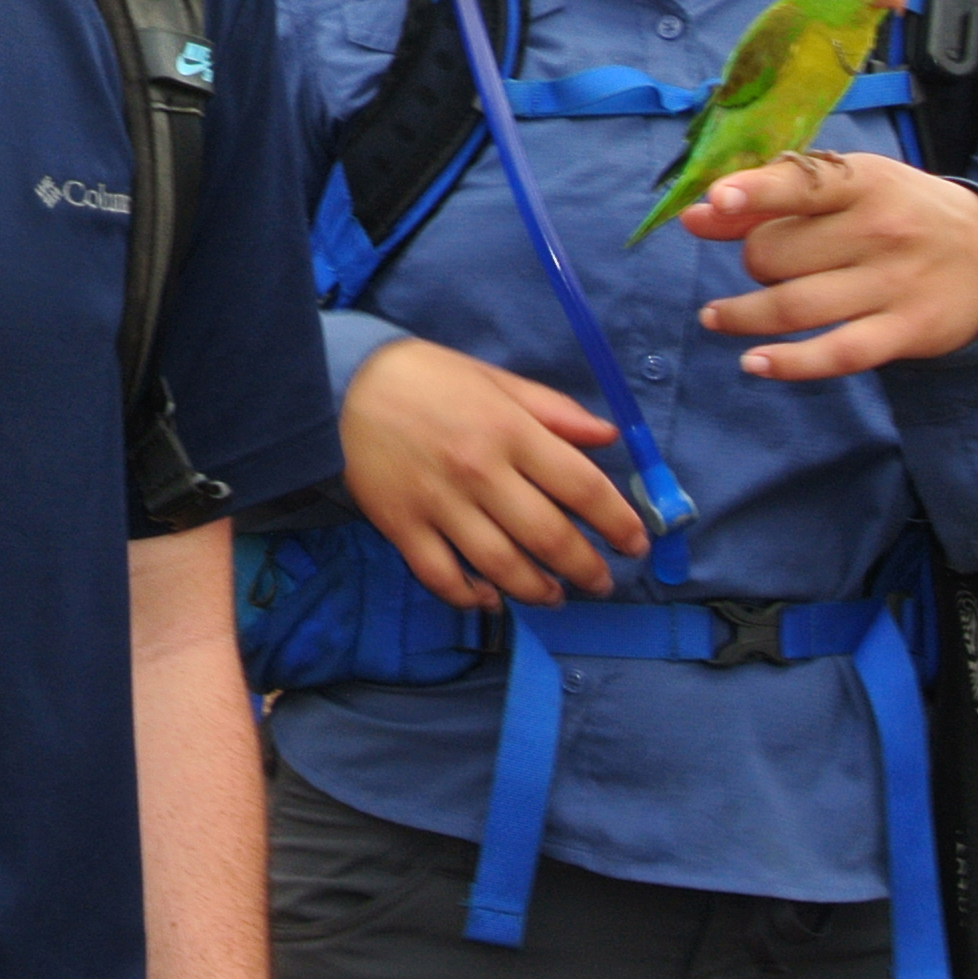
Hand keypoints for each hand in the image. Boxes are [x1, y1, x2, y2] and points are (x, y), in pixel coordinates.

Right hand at [341, 339, 643, 610]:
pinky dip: (471, 597)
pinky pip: (442, 576)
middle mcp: (479, 471)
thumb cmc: (427, 380)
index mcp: (509, 431)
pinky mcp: (401, 525)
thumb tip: (608, 435)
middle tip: (601, 581)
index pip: (582, 486)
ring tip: (554, 596)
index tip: (635, 543)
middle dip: (586, 568)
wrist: (342, 386)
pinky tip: (490, 598)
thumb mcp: (495, 380)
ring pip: (500, 566)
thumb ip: (553, 410)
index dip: (618, 521)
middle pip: (548, 537)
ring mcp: (438, 503)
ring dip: (537, 591)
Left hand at [684, 152, 977, 379]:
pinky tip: (753, 363)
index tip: (716, 200)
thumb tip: (695, 216)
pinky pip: (836, 354)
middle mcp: (881, 231)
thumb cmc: (897, 213)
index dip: (756, 192)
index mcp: (865, 182)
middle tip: (765, 262)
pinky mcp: (904, 331)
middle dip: (753, 261)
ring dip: (742, 315)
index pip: (803, 184)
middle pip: (778, 253)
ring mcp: (894, 284)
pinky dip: (790, 363)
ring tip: (716, 317)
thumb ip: (770, 198)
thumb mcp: (847, 190)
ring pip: (794, 305)